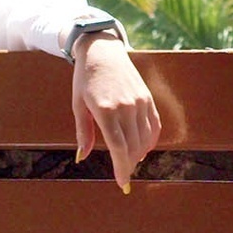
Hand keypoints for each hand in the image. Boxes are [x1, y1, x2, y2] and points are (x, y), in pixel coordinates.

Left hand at [71, 33, 159, 192]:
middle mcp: (126, 107)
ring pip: (145, 139)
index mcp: (106, 110)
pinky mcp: (147, 98)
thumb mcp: (78, 105)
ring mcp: (140, 102)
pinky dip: (150, 140)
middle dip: (129, 165)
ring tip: (130, 161)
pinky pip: (154, 125)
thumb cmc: (85, 78)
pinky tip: (143, 148)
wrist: (102, 50)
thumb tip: (82, 157)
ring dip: (139, 154)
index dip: (121, 168)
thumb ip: (83, 132)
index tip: (122, 182)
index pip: (118, 148)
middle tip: (124, 175)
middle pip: (133, 147)